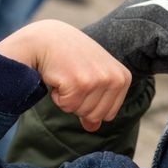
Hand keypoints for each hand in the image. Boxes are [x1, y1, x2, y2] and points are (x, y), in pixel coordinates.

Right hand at [0, 20, 131, 131]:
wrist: (45, 38)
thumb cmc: (70, 58)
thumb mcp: (90, 77)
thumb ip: (97, 103)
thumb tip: (93, 129)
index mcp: (123, 78)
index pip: (108, 114)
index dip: (90, 103)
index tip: (83, 81)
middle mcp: (114, 78)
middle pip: (95, 116)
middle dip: (78, 103)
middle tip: (72, 78)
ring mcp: (97, 80)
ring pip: (81, 112)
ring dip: (67, 99)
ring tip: (66, 76)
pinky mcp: (79, 83)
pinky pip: (67, 107)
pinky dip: (57, 96)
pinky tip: (57, 76)